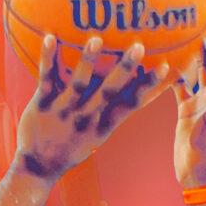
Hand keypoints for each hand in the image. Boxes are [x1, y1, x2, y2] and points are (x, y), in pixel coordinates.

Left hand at [14, 37, 168, 182]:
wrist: (38, 167)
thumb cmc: (71, 147)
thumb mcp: (96, 136)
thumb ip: (111, 113)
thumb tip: (130, 90)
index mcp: (102, 125)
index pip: (130, 104)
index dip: (148, 86)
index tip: (166, 66)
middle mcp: (86, 118)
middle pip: (108, 91)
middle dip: (124, 69)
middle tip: (139, 46)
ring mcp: (64, 111)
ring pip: (78, 84)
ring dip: (87, 62)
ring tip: (95, 40)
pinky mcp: (42, 105)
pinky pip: (46, 79)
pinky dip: (48, 59)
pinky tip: (50, 37)